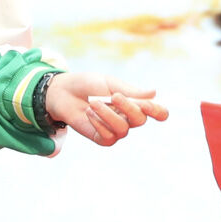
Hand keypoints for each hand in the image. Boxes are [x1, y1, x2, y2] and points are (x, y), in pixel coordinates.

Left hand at [45, 72, 167, 145]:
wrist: (63, 92)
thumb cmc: (88, 85)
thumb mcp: (108, 83)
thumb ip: (130, 90)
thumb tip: (154, 92)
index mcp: (134, 102)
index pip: (157, 112)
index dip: (157, 111)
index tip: (147, 104)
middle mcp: (128, 118)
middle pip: (140, 120)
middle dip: (128, 107)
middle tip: (114, 95)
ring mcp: (116, 130)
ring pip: (123, 129)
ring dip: (108, 115)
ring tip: (93, 103)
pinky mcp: (102, 138)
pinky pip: (109, 137)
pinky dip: (99, 124)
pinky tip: (89, 113)